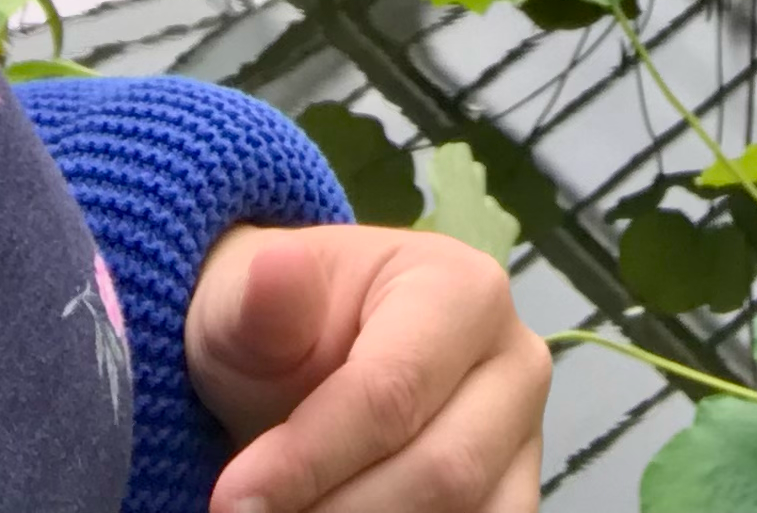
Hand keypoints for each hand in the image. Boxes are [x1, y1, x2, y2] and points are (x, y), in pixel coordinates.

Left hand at [185, 222, 548, 512]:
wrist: (295, 365)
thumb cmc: (274, 328)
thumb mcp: (246, 306)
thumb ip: (264, 301)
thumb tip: (276, 268)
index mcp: (464, 288)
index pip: (393, 391)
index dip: (310, 456)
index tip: (233, 498)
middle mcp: (515, 363)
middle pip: (443, 470)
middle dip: (338, 509)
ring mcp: (523, 439)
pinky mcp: (513, 496)